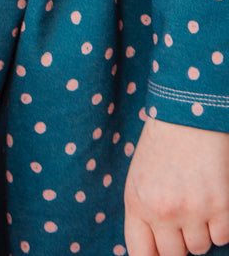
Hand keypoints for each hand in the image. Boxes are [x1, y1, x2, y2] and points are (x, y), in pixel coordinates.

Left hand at [124, 116, 228, 254]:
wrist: (188, 115)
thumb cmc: (163, 147)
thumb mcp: (141, 179)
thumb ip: (145, 214)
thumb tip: (156, 250)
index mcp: (136, 202)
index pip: (141, 252)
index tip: (162, 255)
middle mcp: (161, 211)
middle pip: (174, 255)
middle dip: (180, 242)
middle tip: (183, 217)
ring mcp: (192, 210)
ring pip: (201, 247)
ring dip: (201, 230)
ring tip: (196, 199)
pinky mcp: (220, 206)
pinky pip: (223, 237)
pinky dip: (221, 223)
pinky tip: (212, 197)